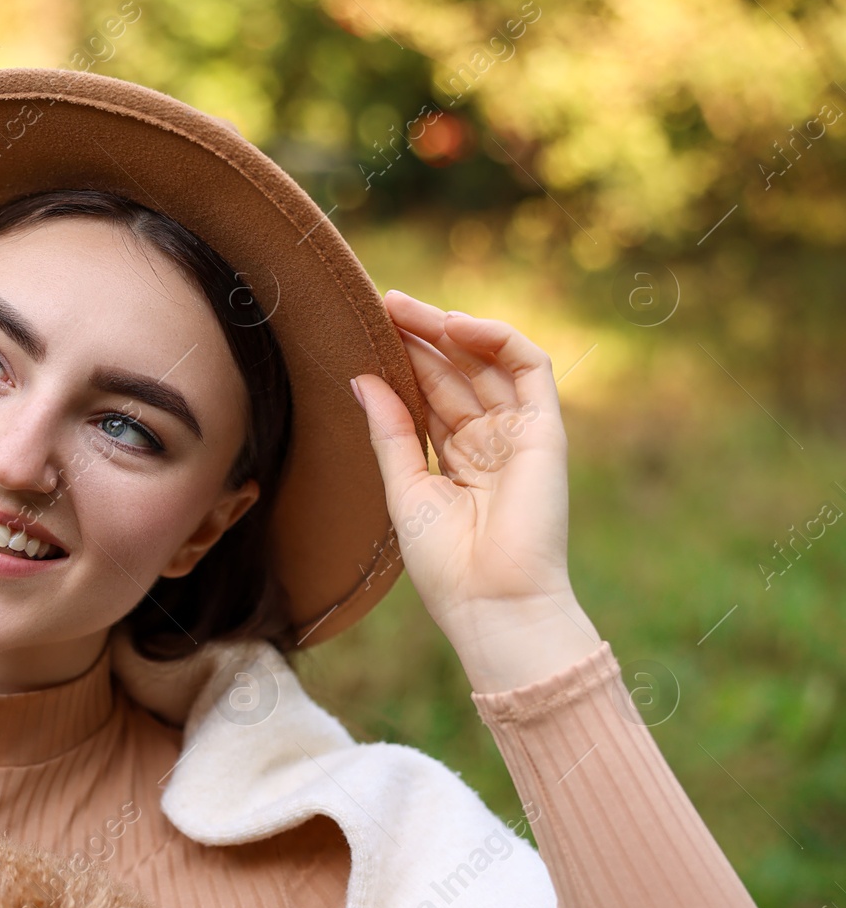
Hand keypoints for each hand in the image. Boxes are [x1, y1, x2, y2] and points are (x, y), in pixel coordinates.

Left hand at [353, 290, 600, 692]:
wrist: (493, 604)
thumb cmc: (447, 564)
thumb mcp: (404, 488)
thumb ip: (390, 431)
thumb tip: (361, 378)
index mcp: (457, 461)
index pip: (429, 396)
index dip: (402, 361)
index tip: (366, 330)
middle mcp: (490, 443)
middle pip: (454, 374)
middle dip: (419, 337)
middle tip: (381, 303)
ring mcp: (519, 434)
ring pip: (486, 364)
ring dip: (448, 330)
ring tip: (403, 307)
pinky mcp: (546, 430)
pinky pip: (529, 367)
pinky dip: (496, 339)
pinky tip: (455, 325)